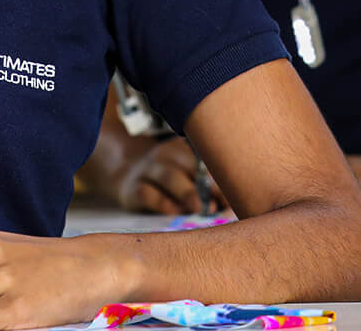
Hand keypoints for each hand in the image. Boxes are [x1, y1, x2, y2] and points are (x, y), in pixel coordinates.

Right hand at [111, 137, 227, 214]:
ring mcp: (148, 169)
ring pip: (169, 177)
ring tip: (200, 208)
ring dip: (187, 193)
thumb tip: (229, 205)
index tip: (235, 194)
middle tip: (221, 204)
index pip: (207, 156)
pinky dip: (163, 204)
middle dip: (208, 186)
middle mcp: (166, 154)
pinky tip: (175, 213)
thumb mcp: (186, 172)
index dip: (222, 175)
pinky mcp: (133, 188)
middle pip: (190, 165)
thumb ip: (207, 185)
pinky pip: (148, 194)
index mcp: (184, 147)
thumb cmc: (168, 178)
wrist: (126, 174)